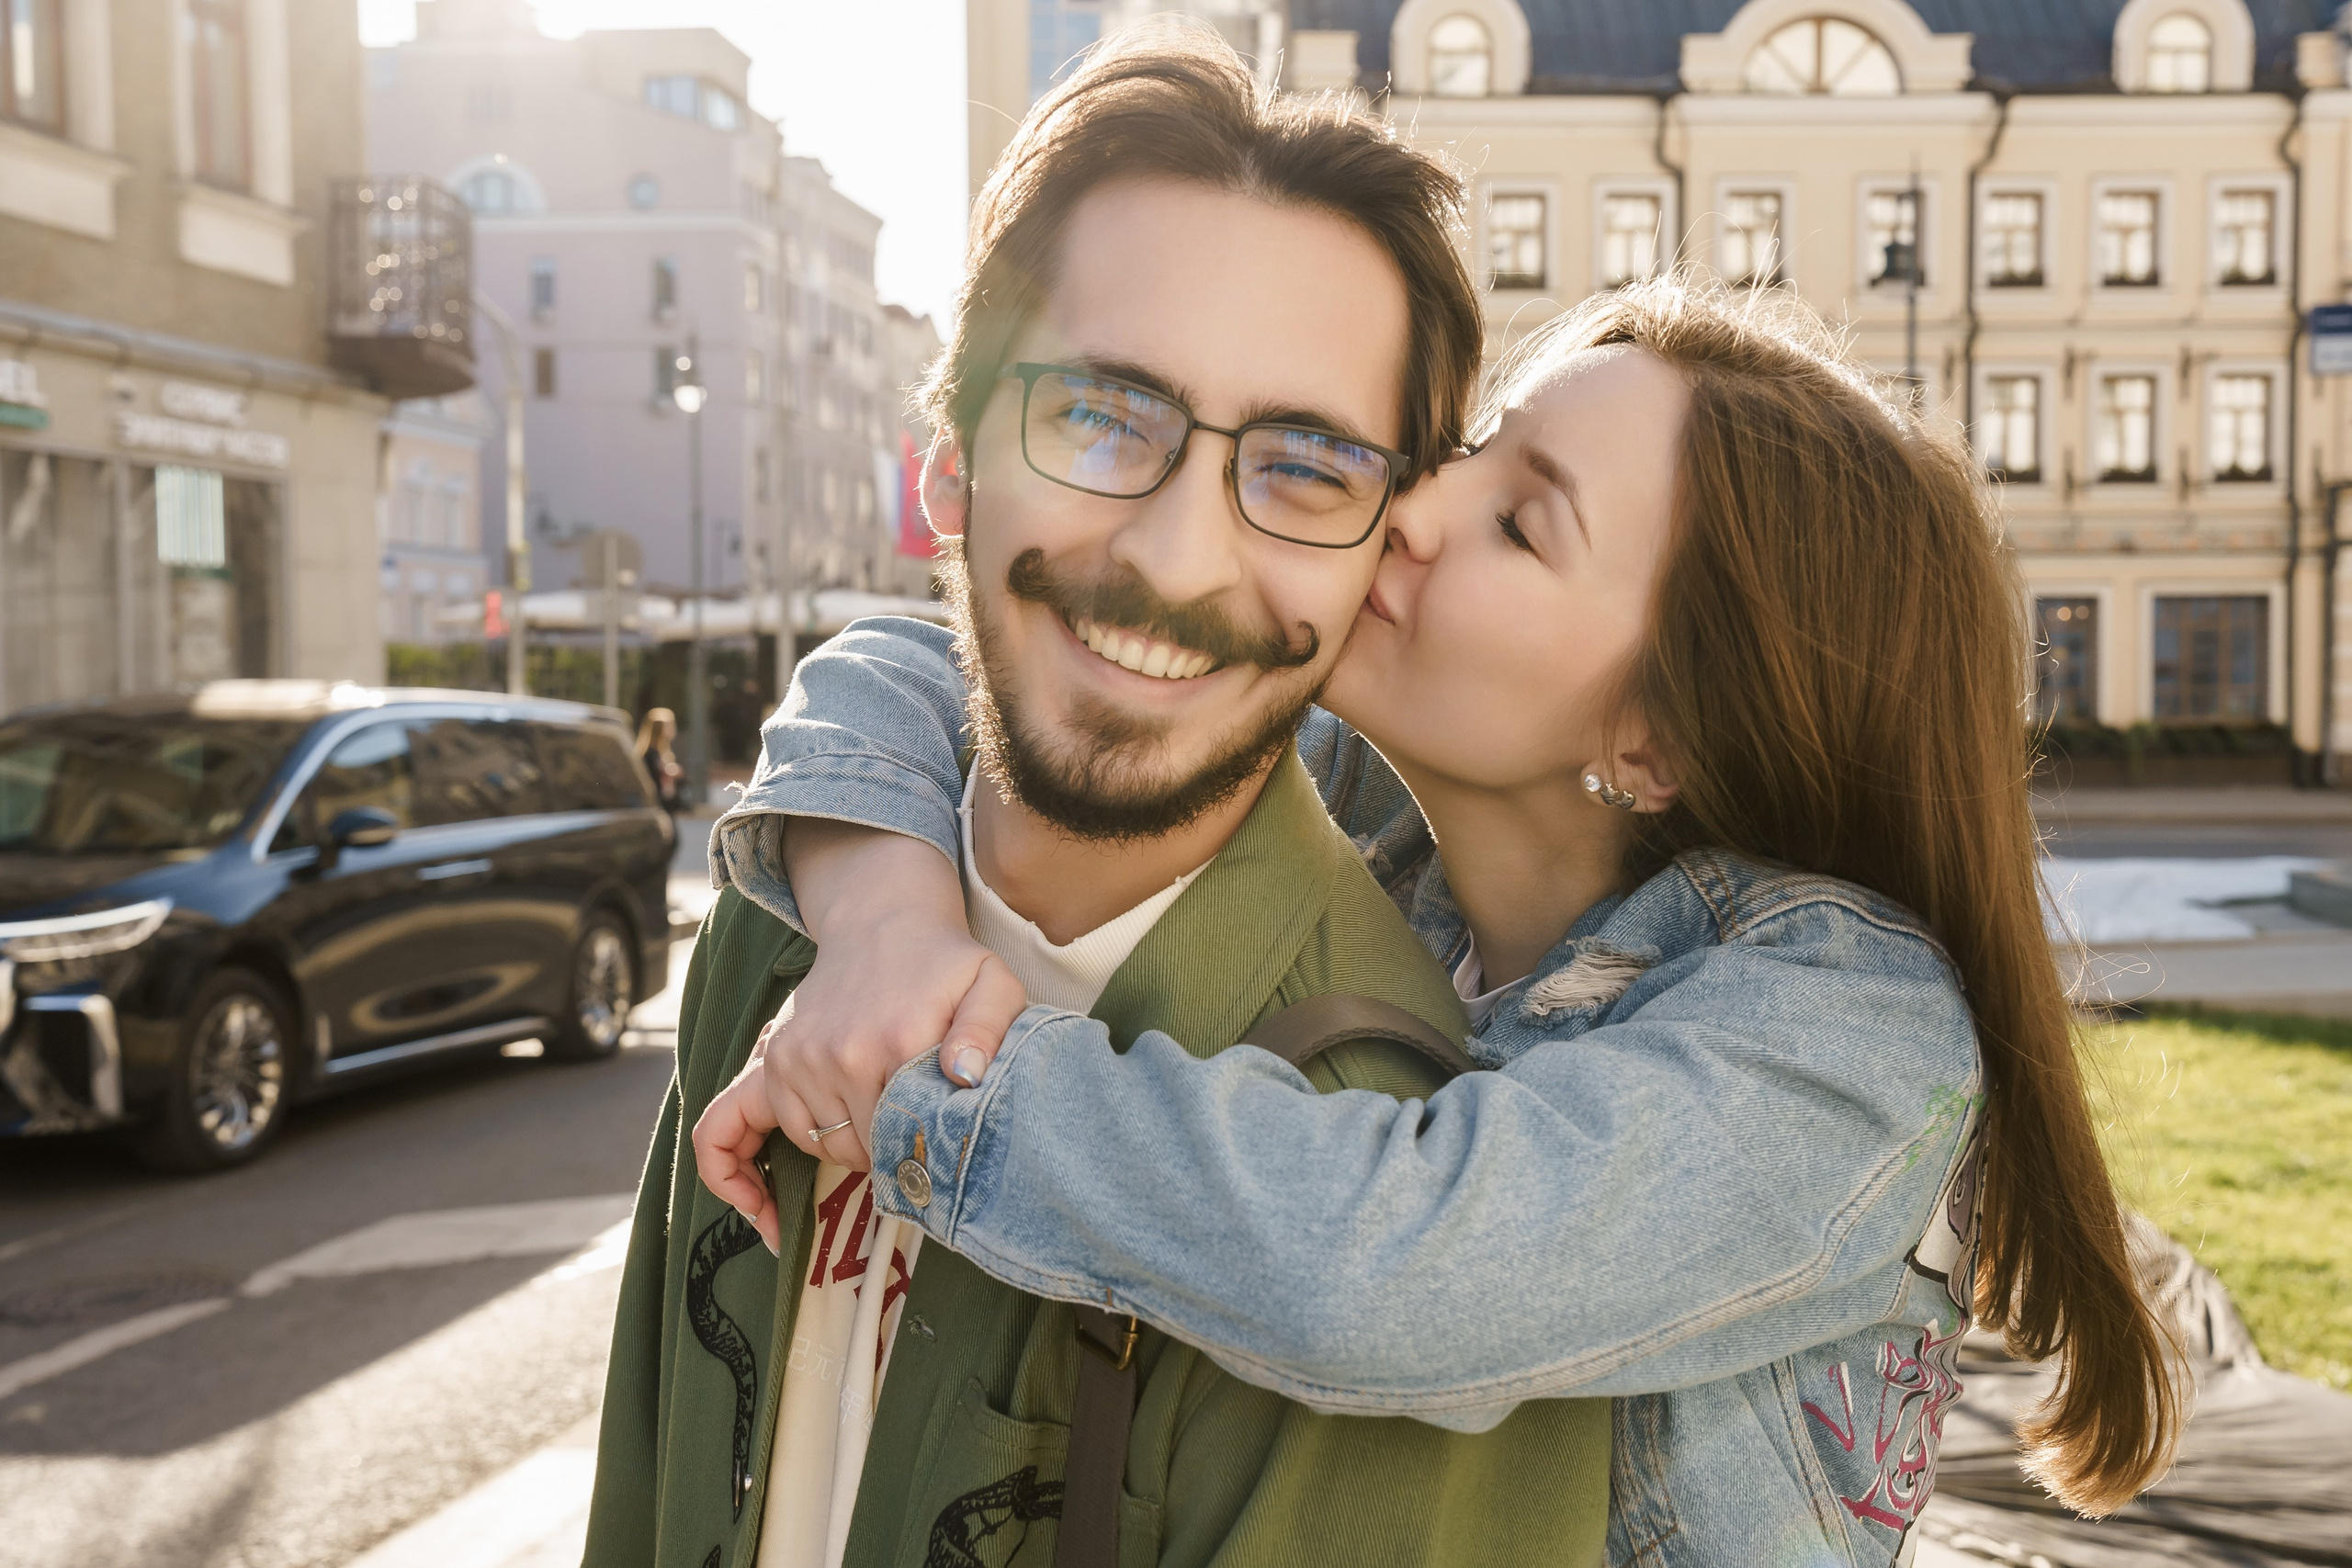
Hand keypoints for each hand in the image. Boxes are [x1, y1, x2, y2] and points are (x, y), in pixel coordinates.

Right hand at [690, 817, 1028, 1246]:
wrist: (885, 923)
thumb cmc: (949, 965)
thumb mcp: (993, 986)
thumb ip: (989, 1032)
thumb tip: (964, 1076)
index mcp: (894, 1044)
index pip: (902, 1145)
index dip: (921, 1164)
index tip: (937, 1165)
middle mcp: (837, 1055)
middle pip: (858, 1154)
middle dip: (886, 1159)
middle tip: (914, 1138)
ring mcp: (796, 1058)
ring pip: (818, 1147)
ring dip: (846, 1150)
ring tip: (879, 1125)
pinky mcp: (774, 1058)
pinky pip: (752, 1129)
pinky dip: (759, 1162)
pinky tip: (773, 1193)